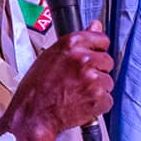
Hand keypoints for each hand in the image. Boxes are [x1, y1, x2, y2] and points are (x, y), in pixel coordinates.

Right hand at [2, 21, 114, 140]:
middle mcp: (84, 59)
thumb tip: (95, 26)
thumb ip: (77, 42)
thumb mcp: (51, 55)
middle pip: (107, 61)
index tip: (92, 57)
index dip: (97, 50)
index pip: (102, 39)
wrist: (32, 115)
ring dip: (97, 89)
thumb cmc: (36, 88)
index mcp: (72, 44)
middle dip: (97, 71)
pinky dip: (98, 105)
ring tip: (77, 93)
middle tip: (79, 80)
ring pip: (108, 81)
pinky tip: (81, 104)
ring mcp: (92, 78)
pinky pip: (107, 100)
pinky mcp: (97, 98)